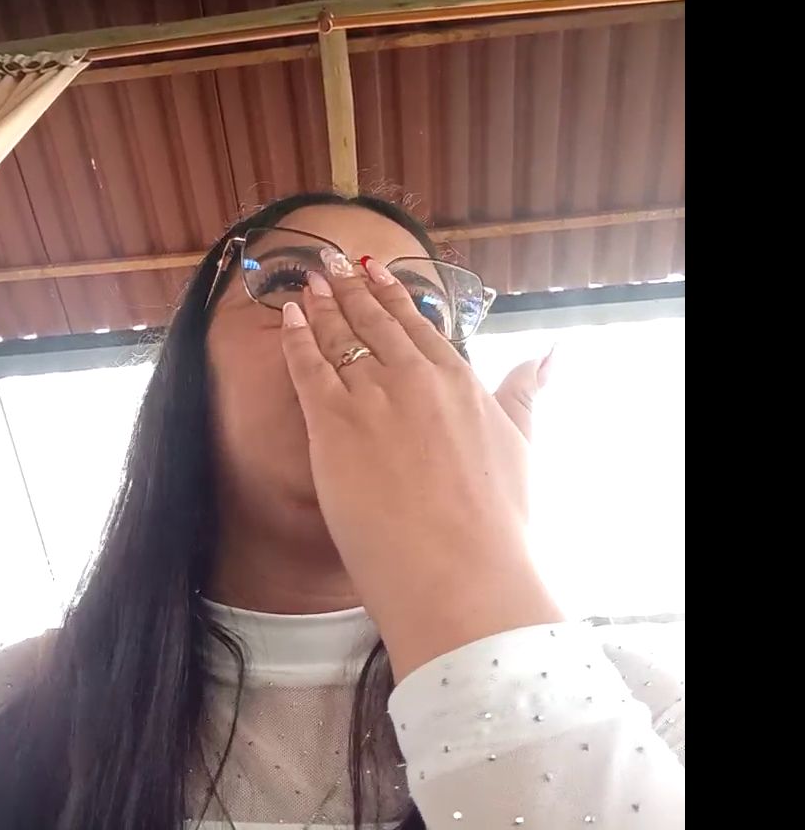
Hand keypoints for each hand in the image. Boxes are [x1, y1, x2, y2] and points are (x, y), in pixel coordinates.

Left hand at [280, 253, 562, 679]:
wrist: (461, 573)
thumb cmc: (497, 523)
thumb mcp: (520, 445)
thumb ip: (525, 393)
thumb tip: (549, 354)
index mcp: (460, 381)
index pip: (419, 326)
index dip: (394, 296)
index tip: (378, 271)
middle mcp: (416, 379)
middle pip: (376, 321)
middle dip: (351, 287)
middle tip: (331, 262)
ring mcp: (373, 398)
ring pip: (340, 335)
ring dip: (321, 303)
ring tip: (308, 278)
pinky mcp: (333, 425)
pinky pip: (308, 366)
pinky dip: (296, 336)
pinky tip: (286, 316)